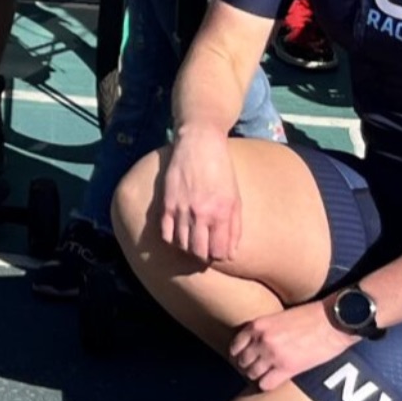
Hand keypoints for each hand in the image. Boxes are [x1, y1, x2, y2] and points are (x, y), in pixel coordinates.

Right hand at [154, 126, 242, 265]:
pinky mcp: (167, 203)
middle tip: (205, 252)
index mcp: (222, 213)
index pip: (219, 251)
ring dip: (188, 249)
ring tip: (192, 244)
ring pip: (182, 245)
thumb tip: (231, 252)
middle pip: (199, 252)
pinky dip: (172, 240)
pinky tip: (178, 235)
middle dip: (204, 257)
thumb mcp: (235, 197)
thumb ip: (235, 226)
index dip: (219, 256)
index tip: (219, 253)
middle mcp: (202, 214)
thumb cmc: (222, 170)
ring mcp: (183, 209)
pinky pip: (166, 233)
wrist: (200, 144)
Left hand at [227, 301, 348, 393]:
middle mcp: (262, 340)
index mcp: (258, 325)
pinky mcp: (288, 368)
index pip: (236, 345)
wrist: (333, 321)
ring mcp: (273, 355)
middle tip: (256, 367)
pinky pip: (266, 384)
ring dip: (257, 375)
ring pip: (252, 373)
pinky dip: (268, 384)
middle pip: (242, 361)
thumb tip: (258, 342)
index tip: (243, 357)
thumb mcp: (280, 316)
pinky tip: (274, 381)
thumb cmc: (311, 315)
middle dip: (248, 365)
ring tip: (265, 375)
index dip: (239, 353)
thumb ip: (266, 328)